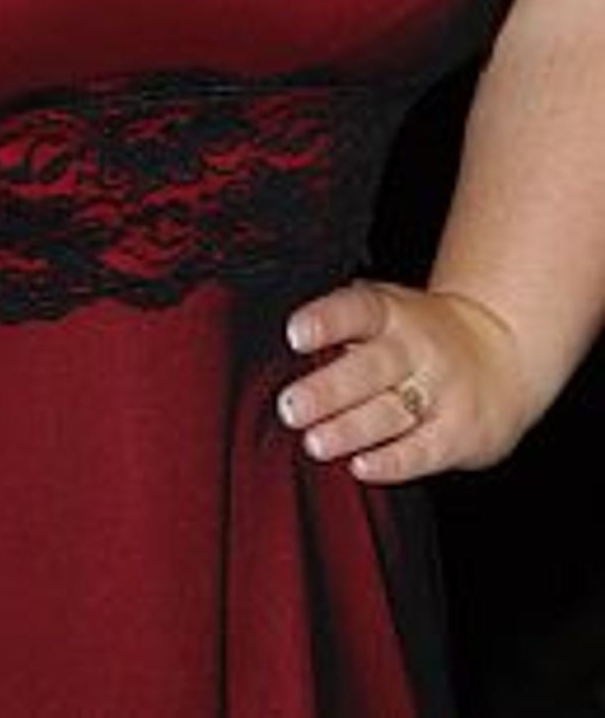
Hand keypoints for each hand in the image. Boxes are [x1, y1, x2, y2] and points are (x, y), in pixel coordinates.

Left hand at [275, 278, 535, 483]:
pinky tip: (362, 466)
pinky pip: (423, 450)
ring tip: (315, 442)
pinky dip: (393, 461)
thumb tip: (274, 349)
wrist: (503, 351)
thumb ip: (341, 327)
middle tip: (290, 407)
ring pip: (392, 413)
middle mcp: (416, 348)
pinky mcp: (459, 432)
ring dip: (350, 430)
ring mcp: (441, 391)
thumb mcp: (386, 312)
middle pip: (370, 369)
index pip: (358, 310)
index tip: (295, 334)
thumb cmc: (418, 335)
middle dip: (328, 390)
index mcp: (391, 312)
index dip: (326, 321)